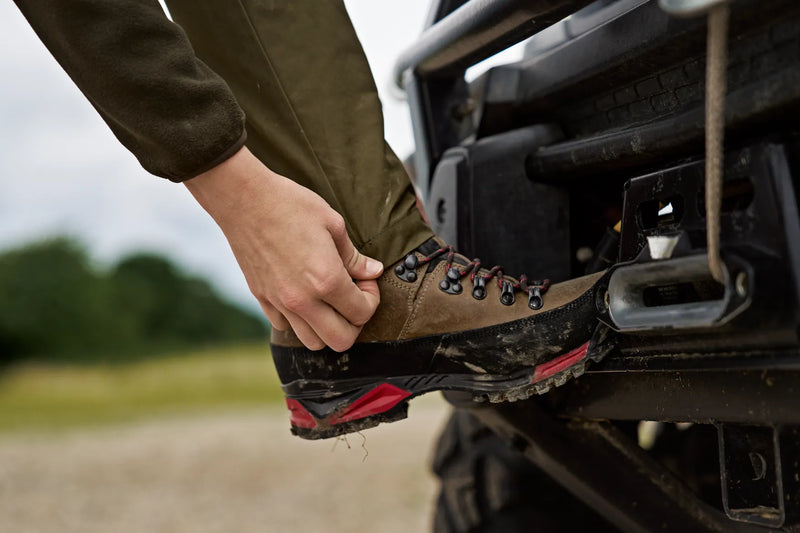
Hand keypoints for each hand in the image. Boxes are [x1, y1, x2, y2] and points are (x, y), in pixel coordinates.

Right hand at [184, 147, 381, 350]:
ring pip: (312, 342)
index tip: (366, 280)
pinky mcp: (262, 299)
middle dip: (355, 323)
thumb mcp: (332, 224)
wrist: (243, 199)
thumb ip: (354, 256)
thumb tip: (373, 271)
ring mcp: (280, 303)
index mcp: (326, 280)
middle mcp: (303, 300)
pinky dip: (299, 319)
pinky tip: (304, 294)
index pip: (362, 313)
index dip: (371, 299)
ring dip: (328, 327)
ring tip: (329, 300)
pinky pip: (285, 326)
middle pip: (341, 341)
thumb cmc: (291, 204)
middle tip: (353, 297)